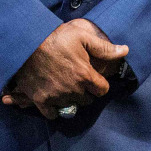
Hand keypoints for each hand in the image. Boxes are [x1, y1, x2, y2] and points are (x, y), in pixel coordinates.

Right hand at [1, 19, 128, 118]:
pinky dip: (55, 109)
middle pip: (87, 99)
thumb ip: (104, 47)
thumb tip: (125, 51)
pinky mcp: (41, 100)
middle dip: (85, 91)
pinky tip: (54, 98)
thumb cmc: (55, 37)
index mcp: (85, 75)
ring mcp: (57, 96)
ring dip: (71, 98)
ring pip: (72, 106)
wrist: (25, 43)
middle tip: (78, 80)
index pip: (102, 90)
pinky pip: (53, 114)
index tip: (93, 78)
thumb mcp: (81, 36)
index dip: (99, 84)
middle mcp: (73, 89)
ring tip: (66, 87)